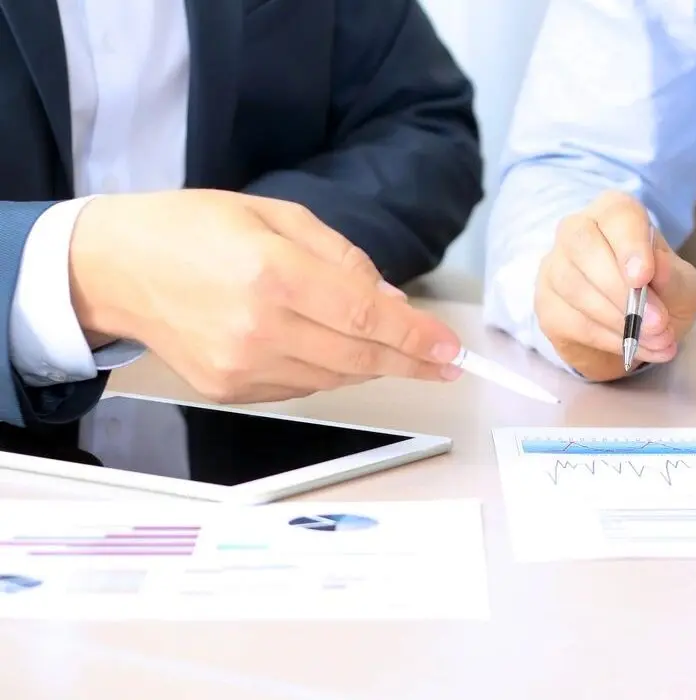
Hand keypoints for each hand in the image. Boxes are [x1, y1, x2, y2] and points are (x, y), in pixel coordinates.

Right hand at [67, 189, 463, 402]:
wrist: (115, 267)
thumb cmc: (193, 229)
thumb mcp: (275, 214)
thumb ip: (342, 258)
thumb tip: (393, 304)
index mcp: (271, 272)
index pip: (366, 318)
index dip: (417, 338)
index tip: (452, 350)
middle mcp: (257, 326)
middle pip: (359, 358)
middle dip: (412, 362)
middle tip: (447, 363)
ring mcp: (240, 365)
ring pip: (335, 378)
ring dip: (372, 366)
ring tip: (393, 348)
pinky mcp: (228, 389)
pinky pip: (302, 387)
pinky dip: (330, 371)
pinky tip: (333, 349)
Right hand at [535, 191, 695, 380]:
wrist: (639, 331)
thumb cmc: (661, 294)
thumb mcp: (683, 287)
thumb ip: (674, 278)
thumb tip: (658, 267)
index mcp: (615, 213)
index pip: (616, 214)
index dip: (629, 245)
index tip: (643, 277)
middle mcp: (578, 230)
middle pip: (583, 244)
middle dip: (620, 288)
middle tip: (657, 322)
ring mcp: (555, 267)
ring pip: (574, 286)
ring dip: (619, 320)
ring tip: (656, 340)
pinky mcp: (548, 304)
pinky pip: (572, 321)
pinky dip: (608, 339)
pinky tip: (634, 348)